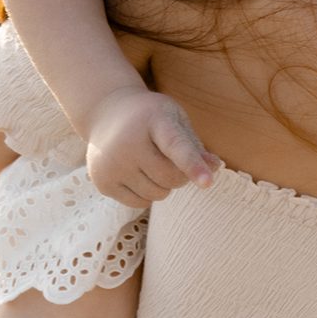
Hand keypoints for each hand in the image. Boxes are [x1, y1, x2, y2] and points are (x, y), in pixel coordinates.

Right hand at [84, 86, 218, 204]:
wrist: (107, 113)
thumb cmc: (150, 117)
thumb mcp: (174, 119)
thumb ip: (194, 144)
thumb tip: (214, 167)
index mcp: (153, 120)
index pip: (176, 146)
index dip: (193, 165)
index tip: (208, 182)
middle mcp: (128, 142)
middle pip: (171, 178)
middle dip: (180, 175)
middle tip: (171, 159)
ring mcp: (112, 163)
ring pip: (157, 195)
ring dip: (163, 185)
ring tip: (151, 163)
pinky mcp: (102, 182)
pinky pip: (139, 203)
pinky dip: (146, 194)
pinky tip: (137, 173)